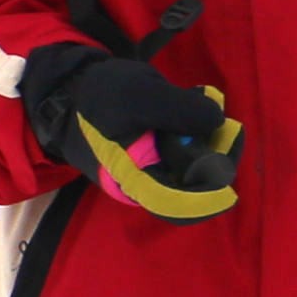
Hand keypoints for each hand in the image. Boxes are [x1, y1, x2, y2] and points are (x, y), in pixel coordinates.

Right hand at [20, 43, 241, 219]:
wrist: (68, 90)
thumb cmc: (99, 97)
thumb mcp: (142, 95)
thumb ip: (183, 110)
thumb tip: (219, 123)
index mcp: (134, 182)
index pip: (179, 206)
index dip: (209, 195)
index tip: (228, 166)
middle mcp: (144, 186)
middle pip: (192, 187)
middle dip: (215, 154)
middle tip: (225, 124)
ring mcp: (149, 173)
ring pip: (191, 169)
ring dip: (207, 140)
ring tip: (203, 104)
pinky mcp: (152, 158)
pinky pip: (183, 156)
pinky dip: (195, 134)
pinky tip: (193, 107)